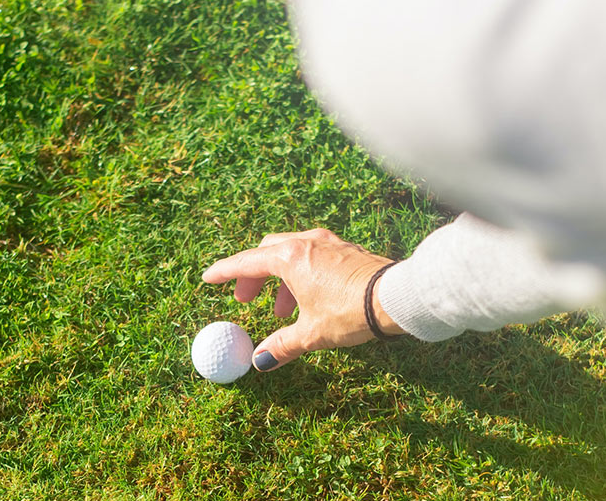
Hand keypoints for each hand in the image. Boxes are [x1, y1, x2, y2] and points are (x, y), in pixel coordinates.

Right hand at [202, 228, 405, 371]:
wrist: (396, 297)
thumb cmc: (351, 312)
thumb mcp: (312, 333)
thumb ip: (282, 345)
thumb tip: (259, 361)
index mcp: (291, 258)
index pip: (248, 262)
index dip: (226, 272)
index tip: (209, 278)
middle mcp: (307, 243)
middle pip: (268, 251)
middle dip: (254, 275)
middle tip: (247, 300)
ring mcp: (329, 243)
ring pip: (292, 252)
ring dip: (280, 278)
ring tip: (282, 310)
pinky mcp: (347, 249)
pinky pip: (313, 255)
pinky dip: (301, 273)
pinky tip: (309, 297)